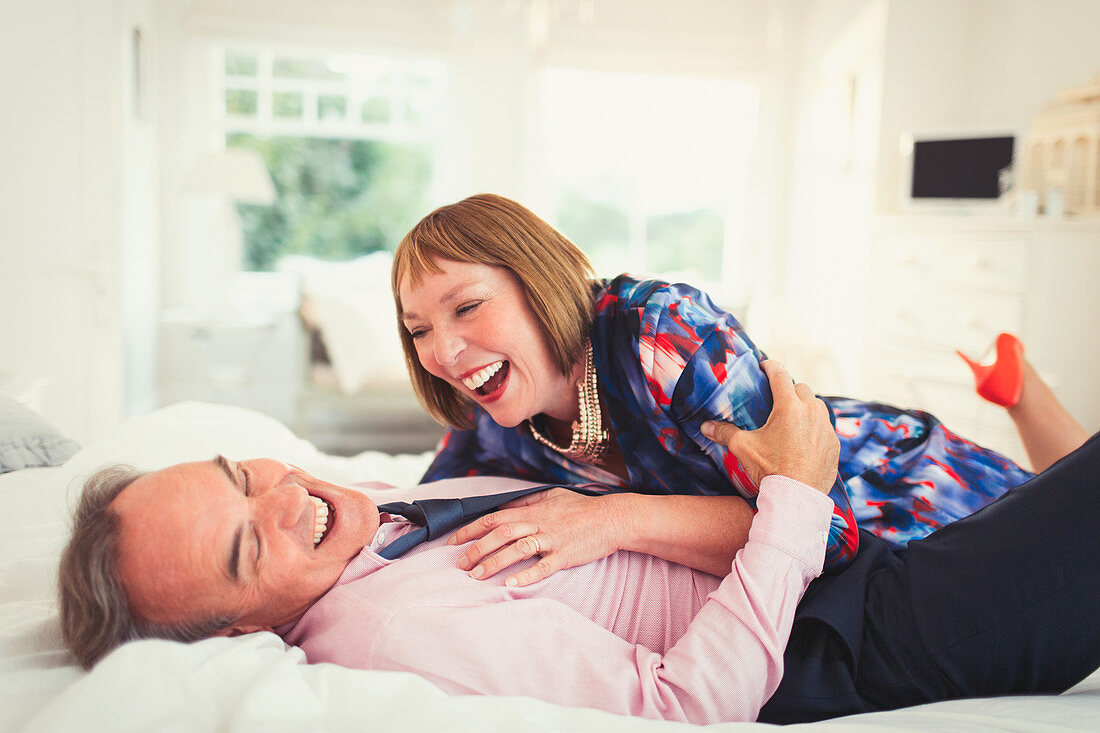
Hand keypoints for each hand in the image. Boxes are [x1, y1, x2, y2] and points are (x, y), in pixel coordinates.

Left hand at [448, 488, 627, 586]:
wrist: (612, 518)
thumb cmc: (581, 508)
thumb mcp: (551, 497)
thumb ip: (526, 503)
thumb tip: (502, 507)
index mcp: (532, 511)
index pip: (494, 518)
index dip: (471, 529)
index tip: (452, 541)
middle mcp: (539, 524)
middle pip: (500, 534)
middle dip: (476, 549)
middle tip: (459, 564)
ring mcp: (552, 540)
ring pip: (517, 550)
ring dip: (494, 563)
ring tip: (476, 576)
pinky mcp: (565, 555)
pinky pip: (543, 566)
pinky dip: (526, 575)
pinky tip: (510, 584)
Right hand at [701, 360, 838, 492]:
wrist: (797, 497)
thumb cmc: (770, 469)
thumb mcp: (744, 448)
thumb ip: (725, 433)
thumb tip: (706, 427)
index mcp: (789, 407)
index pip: (780, 375)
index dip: (771, 366)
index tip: (765, 365)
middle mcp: (812, 412)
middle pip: (802, 389)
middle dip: (790, 390)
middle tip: (778, 399)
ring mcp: (826, 428)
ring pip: (817, 407)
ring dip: (806, 408)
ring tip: (793, 419)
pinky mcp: (834, 444)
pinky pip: (825, 429)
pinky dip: (815, 429)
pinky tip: (804, 441)